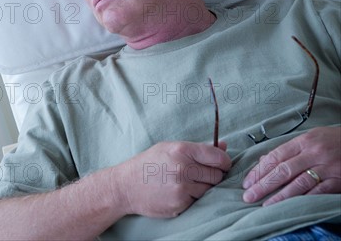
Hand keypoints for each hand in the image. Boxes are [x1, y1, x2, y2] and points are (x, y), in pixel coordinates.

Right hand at [111, 141, 230, 217]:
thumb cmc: (148, 164)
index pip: (218, 157)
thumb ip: (197, 148)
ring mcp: (182, 188)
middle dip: (212, 175)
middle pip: (217, 175)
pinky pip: (197, 201)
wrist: (125, 186)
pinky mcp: (180, 204)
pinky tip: (177, 192)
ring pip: (209, 190)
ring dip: (202, 188)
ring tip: (185, 183)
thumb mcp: (169, 148)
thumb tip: (225, 146)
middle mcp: (183, 168)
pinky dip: (192, 198)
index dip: (224, 162)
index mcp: (182, 150)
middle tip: (200, 175)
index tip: (222, 164)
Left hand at [242, 126, 340, 205]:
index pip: (275, 156)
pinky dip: (301, 200)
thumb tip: (264, 161)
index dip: (259, 170)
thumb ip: (289, 149)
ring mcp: (327, 167)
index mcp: (304, 141)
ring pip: (298, 183)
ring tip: (265, 205)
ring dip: (279, 196)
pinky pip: (317, 192)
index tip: (247, 182)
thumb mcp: (311, 138)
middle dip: (263, 184)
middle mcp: (313, 153)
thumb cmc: (333, 141)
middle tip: (249, 195)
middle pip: (282, 170)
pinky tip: (289, 206)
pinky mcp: (338, 180)